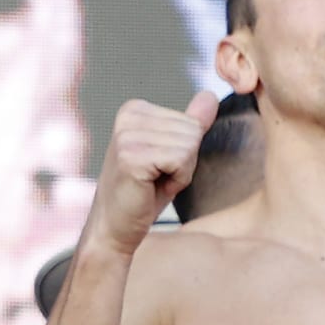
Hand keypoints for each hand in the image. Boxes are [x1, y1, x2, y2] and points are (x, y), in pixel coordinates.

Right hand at [86, 91, 218, 255]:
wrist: (114, 228)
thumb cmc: (142, 194)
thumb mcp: (170, 154)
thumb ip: (189, 124)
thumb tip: (210, 96)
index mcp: (135, 110)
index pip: (191, 122)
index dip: (184, 152)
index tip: (158, 168)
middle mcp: (129, 116)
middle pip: (193, 132)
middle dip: (184, 163)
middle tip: (156, 179)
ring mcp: (128, 135)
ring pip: (190, 146)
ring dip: (180, 173)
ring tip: (152, 183)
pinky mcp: (132, 156)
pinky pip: (181, 161)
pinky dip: (176, 180)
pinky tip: (152, 188)